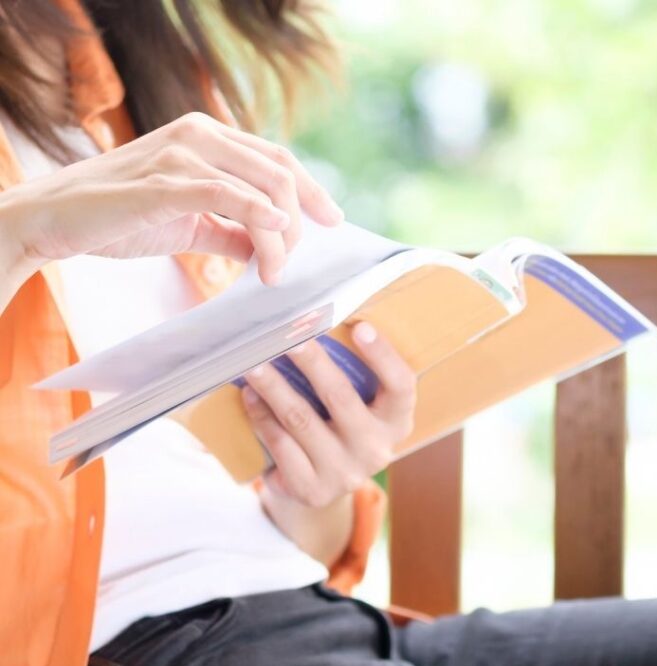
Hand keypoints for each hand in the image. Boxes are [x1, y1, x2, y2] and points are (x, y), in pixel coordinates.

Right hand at [0, 111, 341, 289]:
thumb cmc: (120, 218)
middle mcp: (200, 135)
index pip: (276, 158)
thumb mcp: (189, 224)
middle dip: (301, 221)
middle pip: (280, 173)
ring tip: (274, 274)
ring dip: (281, 238)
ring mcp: (184, 154)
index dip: (312, 189)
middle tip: (293, 265)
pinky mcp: (167, 182)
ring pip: (263, 189)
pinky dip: (260, 223)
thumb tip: (269, 250)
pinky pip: (230, 197)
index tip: (333, 220)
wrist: (57, 219)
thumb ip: (231, 231)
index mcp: (207, 137)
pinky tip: (272, 247)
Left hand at [241, 322, 415, 507]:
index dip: (384, 356)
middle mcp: (377, 450)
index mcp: (396, 423)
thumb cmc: (339, 427)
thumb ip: (352, 374)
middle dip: (311, 362)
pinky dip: (261, 417)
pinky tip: (250, 396)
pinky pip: (280, 445)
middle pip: (341, 398)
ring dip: (273, 386)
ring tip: (253, 362)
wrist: (322, 485)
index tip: (360, 326)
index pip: (401, 386)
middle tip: (287, 334)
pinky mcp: (312, 489)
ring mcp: (345, 473)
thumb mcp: (359, 405)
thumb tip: (314, 321)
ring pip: (301, 420)